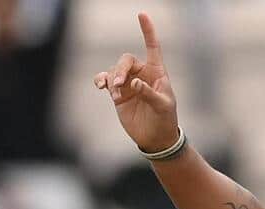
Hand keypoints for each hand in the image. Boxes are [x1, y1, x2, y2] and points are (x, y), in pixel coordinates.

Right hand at [92, 12, 178, 154]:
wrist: (155, 137)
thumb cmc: (165, 119)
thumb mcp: (163, 106)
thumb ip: (149, 93)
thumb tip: (133, 83)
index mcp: (157, 72)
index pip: (152, 47)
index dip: (148, 31)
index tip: (142, 15)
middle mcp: (141, 74)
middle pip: (126, 60)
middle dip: (120, 70)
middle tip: (119, 85)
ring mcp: (128, 83)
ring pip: (114, 71)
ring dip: (112, 80)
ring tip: (116, 95)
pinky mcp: (118, 93)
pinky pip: (105, 80)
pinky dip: (101, 80)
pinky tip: (100, 86)